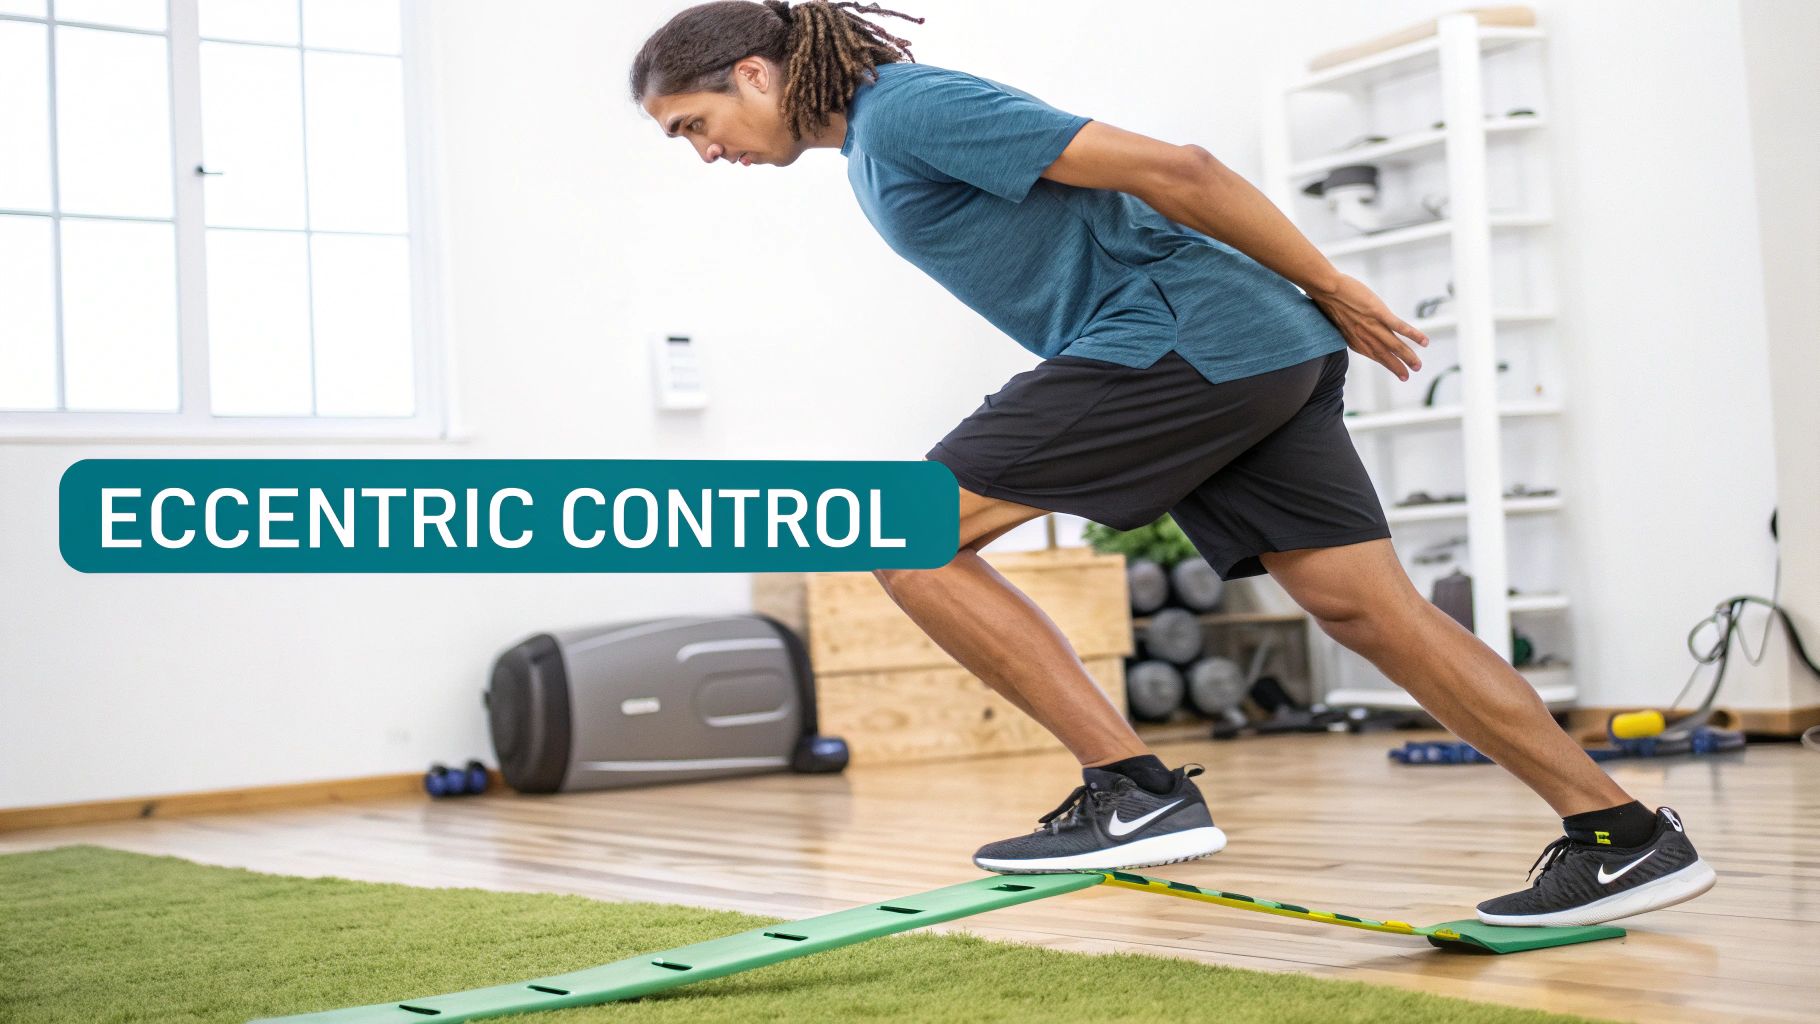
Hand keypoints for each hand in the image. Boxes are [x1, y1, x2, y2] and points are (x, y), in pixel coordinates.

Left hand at [1307, 274, 1427, 380]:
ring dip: (1407, 355)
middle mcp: (1364, 336)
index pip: (1375, 355)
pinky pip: (1398, 326)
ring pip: (1393, 345)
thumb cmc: (1330, 301)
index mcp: (1355, 340)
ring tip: (1418, 365)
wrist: (1326, 289)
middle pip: (1386, 354)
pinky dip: (1412, 335)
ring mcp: (1372, 325)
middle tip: (1411, 374)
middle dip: (1399, 366)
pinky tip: (1423, 342)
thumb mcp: (1340, 322)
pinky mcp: (1378, 312)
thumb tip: (1359, 330)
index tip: (1400, 373)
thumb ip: (1352, 330)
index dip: (1388, 365)